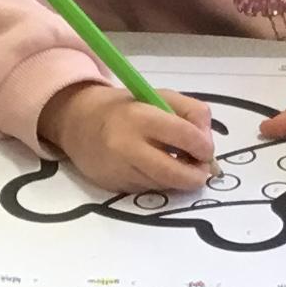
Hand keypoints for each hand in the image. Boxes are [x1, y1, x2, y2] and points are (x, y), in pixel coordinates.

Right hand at [41, 81, 214, 195]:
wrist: (78, 124)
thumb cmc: (125, 108)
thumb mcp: (158, 96)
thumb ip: (190, 112)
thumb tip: (207, 143)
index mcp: (140, 117)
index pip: (185, 136)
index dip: (204, 147)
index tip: (207, 150)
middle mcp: (127, 147)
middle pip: (176, 174)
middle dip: (196, 175)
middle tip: (202, 170)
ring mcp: (120, 170)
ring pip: (164, 184)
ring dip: (178, 178)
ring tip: (176, 163)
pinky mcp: (115, 187)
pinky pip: (149, 189)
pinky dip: (159, 182)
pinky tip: (153, 168)